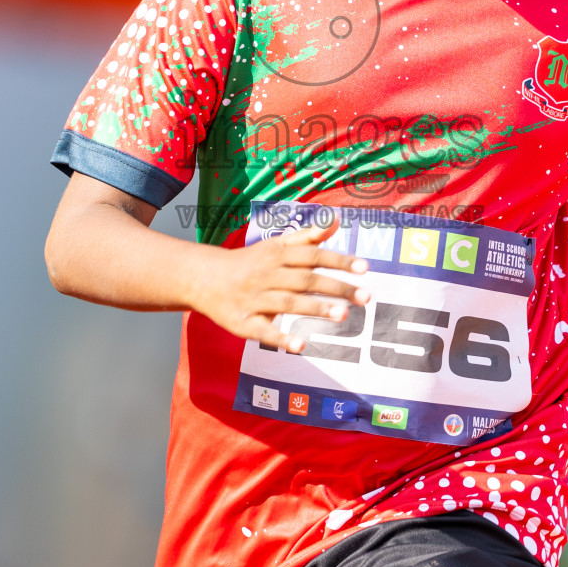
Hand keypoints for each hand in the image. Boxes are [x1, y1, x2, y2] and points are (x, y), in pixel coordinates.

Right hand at [188, 215, 369, 351]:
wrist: (202, 278)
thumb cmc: (249, 262)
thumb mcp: (275, 245)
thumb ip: (307, 236)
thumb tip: (336, 219)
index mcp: (276, 255)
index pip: (312, 256)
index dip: (338, 260)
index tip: (364, 268)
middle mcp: (266, 275)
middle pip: (305, 280)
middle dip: (335, 288)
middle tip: (365, 297)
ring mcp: (254, 299)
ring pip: (287, 303)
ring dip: (315, 308)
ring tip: (343, 315)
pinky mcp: (243, 323)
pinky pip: (263, 331)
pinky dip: (281, 338)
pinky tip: (301, 346)